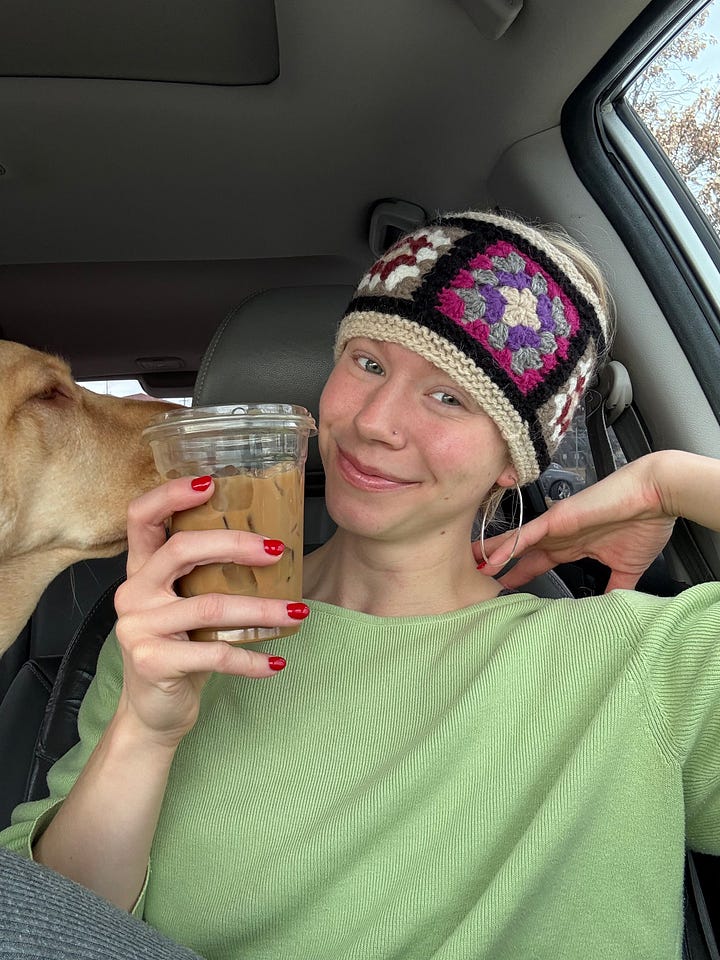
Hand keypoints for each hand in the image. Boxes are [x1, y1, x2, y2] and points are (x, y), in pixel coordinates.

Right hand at [114, 477, 304, 746]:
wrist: (153, 712)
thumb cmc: (180, 648)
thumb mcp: (186, 604)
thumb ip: (207, 575)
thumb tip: (273, 544)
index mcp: (140, 570)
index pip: (141, 517)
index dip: (170, 494)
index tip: (211, 482)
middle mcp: (133, 592)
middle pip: (182, 549)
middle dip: (235, 544)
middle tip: (278, 549)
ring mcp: (139, 627)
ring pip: (210, 606)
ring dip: (262, 609)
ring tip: (298, 612)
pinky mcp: (153, 662)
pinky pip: (214, 655)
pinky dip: (252, 660)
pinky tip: (276, 662)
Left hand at [474, 456, 676, 592]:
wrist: (657, 496)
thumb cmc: (644, 522)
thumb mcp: (627, 567)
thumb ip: (615, 587)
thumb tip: (613, 609)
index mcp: (573, 544)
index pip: (538, 562)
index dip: (520, 574)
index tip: (503, 589)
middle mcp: (560, 534)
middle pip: (520, 551)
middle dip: (497, 564)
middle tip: (472, 577)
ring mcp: (557, 525)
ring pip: (517, 540)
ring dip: (494, 553)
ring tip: (471, 566)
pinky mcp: (559, 517)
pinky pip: (528, 532)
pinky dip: (511, 545)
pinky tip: (494, 558)